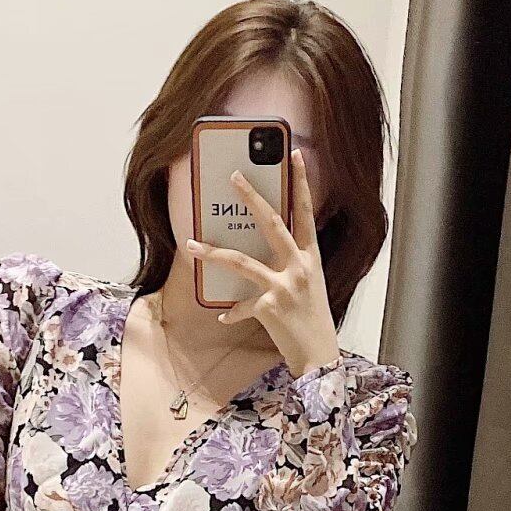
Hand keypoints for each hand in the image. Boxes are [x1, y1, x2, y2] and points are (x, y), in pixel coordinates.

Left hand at [186, 147, 341, 378]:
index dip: (301, 183)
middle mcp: (299, 267)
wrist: (320, 355)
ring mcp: (284, 286)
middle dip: (251, 197)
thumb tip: (261, 249)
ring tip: (191, 245)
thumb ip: (290, 264)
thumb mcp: (309, 285)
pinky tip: (224, 316)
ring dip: (213, 253)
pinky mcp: (270, 307)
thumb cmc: (312, 319)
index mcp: (310, 257)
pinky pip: (241, 305)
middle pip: (272, 224)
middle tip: (233, 175)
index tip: (295, 156)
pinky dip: (232, 311)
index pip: (305, 213)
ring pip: (242, 261)